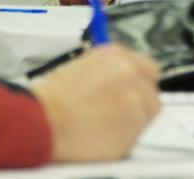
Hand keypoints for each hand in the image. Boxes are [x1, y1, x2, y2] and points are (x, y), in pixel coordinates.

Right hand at [32, 44, 160, 161]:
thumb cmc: (54, 99)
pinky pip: (138, 135)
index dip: (139, 85)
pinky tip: (102, 136)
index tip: (132, 95)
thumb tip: (124, 80)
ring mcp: (136, 98)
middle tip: (116, 115)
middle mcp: (131, 72)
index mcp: (117, 55)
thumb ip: (111, 71)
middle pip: (150, 92)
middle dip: (138, 104)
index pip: (148, 69)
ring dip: (131, 122)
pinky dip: (124, 139)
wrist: (42, 120)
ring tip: (102, 125)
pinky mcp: (135, 125)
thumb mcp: (84, 68)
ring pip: (146, 115)